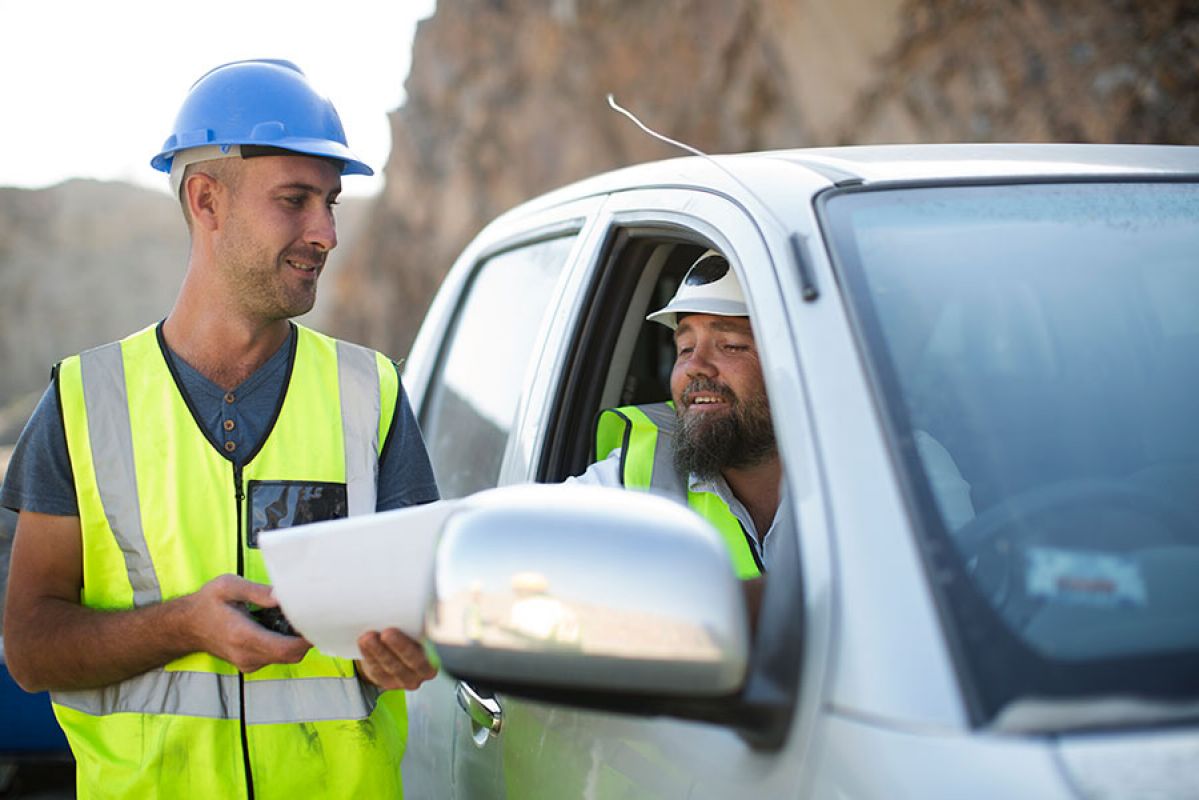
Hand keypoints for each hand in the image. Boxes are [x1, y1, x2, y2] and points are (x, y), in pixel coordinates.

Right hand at [187, 575, 310, 672]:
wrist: (186, 626)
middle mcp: (247, 654)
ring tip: (290, 617)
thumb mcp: (228, 586)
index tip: (317, 622)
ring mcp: (248, 662)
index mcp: (243, 635)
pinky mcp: (249, 663)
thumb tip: (282, 596)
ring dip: (294, 640)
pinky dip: (284, 643)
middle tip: (309, 615)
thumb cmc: (207, 603)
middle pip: (291, 655)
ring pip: (285, 657)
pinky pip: (275, 657)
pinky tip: (278, 625)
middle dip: (305, 638)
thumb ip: (256, 591)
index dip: (307, 639)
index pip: (287, 648)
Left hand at [356, 628, 437, 689]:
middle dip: (399, 647)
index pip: (432, 652)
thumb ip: (421, 620)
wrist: (395, 653)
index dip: (424, 642)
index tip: (414, 628)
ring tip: (368, 637)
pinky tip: (363, 644)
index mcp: (436, 656)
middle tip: (387, 633)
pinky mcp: (386, 682)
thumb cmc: (410, 635)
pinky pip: (377, 671)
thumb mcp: (419, 629)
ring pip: (392, 667)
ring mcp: (405, 679)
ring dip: (379, 651)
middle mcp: (423, 671)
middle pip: (412, 661)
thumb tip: (419, 590)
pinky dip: (369, 656)